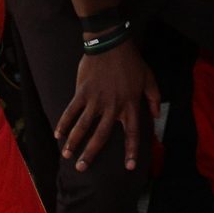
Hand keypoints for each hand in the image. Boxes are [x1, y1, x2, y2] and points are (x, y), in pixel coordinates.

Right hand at [57, 41, 158, 172]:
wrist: (111, 44)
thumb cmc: (131, 62)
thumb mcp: (149, 79)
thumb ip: (153, 99)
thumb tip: (155, 116)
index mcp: (130, 105)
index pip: (132, 133)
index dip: (131, 151)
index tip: (128, 167)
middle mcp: (113, 106)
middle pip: (101, 136)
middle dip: (91, 154)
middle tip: (82, 168)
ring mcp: (96, 99)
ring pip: (83, 126)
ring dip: (74, 142)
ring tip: (66, 155)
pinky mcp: (82, 91)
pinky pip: (72, 110)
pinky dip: (64, 123)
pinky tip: (58, 134)